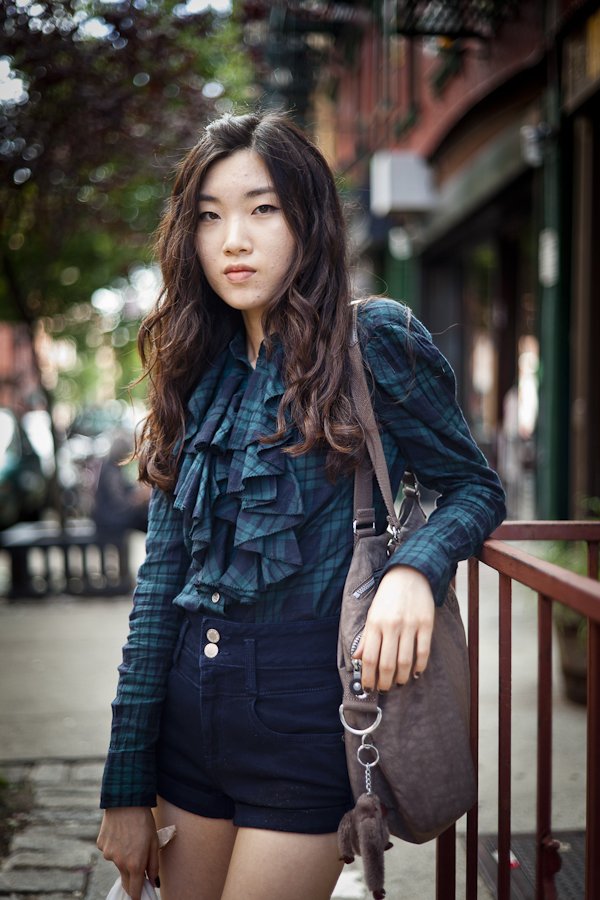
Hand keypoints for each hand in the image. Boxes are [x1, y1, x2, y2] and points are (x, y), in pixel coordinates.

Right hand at [97, 807, 158, 899]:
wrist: (126, 800)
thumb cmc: (144, 820)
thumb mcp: (154, 842)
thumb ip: (153, 865)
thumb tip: (153, 882)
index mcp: (135, 864)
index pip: (134, 890)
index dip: (137, 895)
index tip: (139, 896)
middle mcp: (119, 862)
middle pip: (125, 878)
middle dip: (131, 876)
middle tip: (137, 861)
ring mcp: (108, 854)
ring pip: (117, 861)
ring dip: (123, 856)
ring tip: (130, 836)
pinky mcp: (101, 845)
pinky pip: (109, 850)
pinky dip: (114, 845)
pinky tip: (120, 831)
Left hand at [353, 565, 434, 691]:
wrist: (410, 572)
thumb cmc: (388, 596)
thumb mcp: (372, 613)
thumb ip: (365, 637)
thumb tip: (357, 658)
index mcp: (375, 623)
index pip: (369, 658)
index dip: (368, 677)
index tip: (368, 688)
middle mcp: (391, 625)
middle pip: (387, 663)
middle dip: (384, 682)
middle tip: (384, 689)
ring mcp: (410, 625)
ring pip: (405, 661)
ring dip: (402, 677)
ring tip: (399, 683)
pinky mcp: (426, 624)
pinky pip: (423, 651)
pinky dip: (420, 666)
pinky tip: (416, 673)